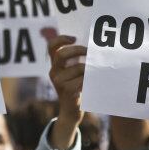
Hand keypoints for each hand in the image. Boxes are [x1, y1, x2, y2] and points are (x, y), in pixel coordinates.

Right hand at [47, 35, 86, 149]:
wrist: (71, 111)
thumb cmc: (76, 88)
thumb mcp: (73, 73)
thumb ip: (76, 60)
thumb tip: (90, 46)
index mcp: (54, 66)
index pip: (51, 47)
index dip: (61, 39)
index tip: (74, 38)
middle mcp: (53, 72)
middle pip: (62, 54)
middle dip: (79, 50)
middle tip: (90, 52)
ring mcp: (59, 82)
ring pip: (78, 67)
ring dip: (90, 68)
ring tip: (97, 72)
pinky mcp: (67, 91)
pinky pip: (83, 79)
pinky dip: (91, 79)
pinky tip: (94, 82)